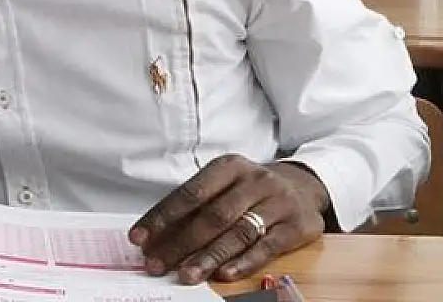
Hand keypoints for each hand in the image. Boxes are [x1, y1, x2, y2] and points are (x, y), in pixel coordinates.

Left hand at [130, 155, 328, 284]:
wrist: (303, 185)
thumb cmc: (250, 189)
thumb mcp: (224, 184)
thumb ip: (195, 206)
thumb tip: (154, 236)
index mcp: (229, 166)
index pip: (190, 194)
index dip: (162, 217)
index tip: (139, 238)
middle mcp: (254, 181)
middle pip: (212, 216)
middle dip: (181, 243)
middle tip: (157, 264)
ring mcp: (277, 203)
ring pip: (238, 233)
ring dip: (209, 257)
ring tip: (186, 275)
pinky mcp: (297, 226)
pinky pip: (267, 247)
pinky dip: (244, 262)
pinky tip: (224, 274)